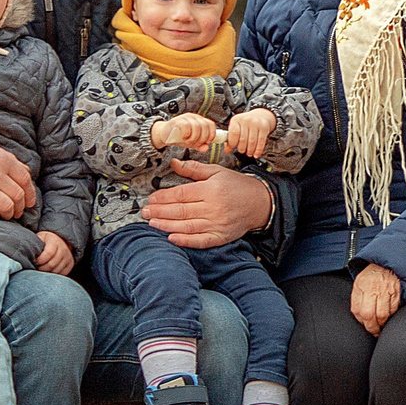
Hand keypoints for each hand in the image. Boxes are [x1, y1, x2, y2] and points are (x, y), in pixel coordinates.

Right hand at [0, 131, 36, 219]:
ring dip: (9, 213)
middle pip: (18, 195)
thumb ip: (10, 161)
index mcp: (4, 160)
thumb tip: (25, 173)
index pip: (25, 181)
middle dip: (21, 206)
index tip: (30, 201)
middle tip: (18, 210)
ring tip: (7, 214)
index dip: (30, 193)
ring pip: (7, 206)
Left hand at [35, 231, 75, 274]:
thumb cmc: (46, 241)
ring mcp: (68, 257)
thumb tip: (28, 252)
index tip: (34, 261)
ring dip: (46, 273)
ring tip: (41, 269)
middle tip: (36, 267)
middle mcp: (63, 249)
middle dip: (41, 268)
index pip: (49, 254)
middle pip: (52, 264)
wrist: (60, 240)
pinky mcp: (70, 264)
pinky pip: (62, 274)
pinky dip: (53, 275)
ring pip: (56, 271)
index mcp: (55, 241)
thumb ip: (35, 243)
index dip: (40, 260)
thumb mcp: (40, 237)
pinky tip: (48, 271)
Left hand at [143, 157, 274, 249]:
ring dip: (166, 225)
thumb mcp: (217, 172)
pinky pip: (200, 241)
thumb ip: (194, 169)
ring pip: (187, 226)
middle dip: (160, 211)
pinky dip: (185, 241)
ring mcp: (217, 224)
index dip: (163, 197)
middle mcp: (214, 207)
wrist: (260, 203)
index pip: (181, 194)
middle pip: (181, 211)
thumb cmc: (237, 186)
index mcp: (211, 189)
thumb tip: (174, 163)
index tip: (151, 198)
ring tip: (152, 223)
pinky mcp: (221, 236)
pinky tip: (171, 238)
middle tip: (145, 212)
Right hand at [153, 112, 218, 151]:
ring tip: (188, 143)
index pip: (210, 124)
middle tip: (194, 144)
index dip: (211, 134)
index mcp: (200, 121)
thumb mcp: (191, 142)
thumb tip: (206, 148)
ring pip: (196, 126)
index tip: (207, 142)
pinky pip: (186, 126)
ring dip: (194, 138)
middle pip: (204, 126)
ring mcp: (185, 117)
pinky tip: (184, 138)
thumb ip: (199, 145)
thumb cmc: (179, 137)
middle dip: (201, 138)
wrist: (164, 135)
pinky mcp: (177, 120)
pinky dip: (186, 134)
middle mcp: (194, 117)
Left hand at [227, 107, 277, 160]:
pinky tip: (256, 154)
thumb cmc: (246, 123)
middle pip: (243, 139)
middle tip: (241, 151)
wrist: (261, 115)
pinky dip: (258, 150)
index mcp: (236, 120)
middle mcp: (246, 120)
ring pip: (252, 142)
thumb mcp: (236, 127)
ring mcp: (256, 123)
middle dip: (241, 148)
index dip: (232, 142)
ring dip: (250, 150)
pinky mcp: (264, 128)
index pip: (234, 132)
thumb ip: (230, 138)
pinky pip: (261, 142)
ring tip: (248, 153)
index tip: (233, 147)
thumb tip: (227, 150)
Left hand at [349, 263, 403, 334]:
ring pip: (382, 314)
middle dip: (372, 327)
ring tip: (382, 326)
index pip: (358, 310)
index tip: (365, 326)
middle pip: (369, 314)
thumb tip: (359, 316)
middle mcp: (372, 288)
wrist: (387, 261)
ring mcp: (385, 290)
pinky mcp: (397, 292)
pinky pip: (394, 309)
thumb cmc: (372, 274)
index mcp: (361, 286)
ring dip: (382, 323)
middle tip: (374, 331)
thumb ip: (357, 298)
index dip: (361, 322)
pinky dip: (392, 315)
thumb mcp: (359, 282)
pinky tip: (390, 316)